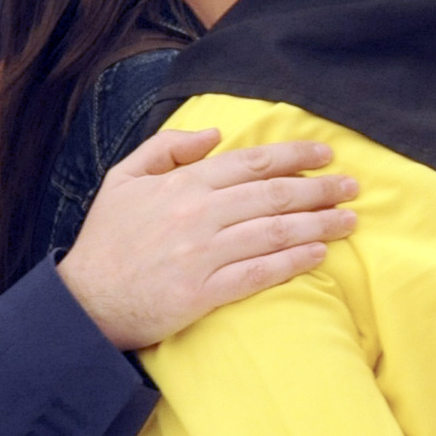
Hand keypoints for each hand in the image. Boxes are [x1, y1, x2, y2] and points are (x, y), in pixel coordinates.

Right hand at [57, 128, 358, 351]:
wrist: (81, 304)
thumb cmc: (107, 240)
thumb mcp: (124, 180)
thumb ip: (167, 147)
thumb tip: (215, 131)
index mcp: (184, 184)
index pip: (254, 162)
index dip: (297, 155)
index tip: (328, 153)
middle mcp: (198, 214)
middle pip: (276, 194)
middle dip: (322, 188)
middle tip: (353, 186)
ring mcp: (201, 254)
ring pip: (276, 231)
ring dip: (320, 224)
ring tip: (349, 220)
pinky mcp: (202, 293)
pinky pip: (259, 273)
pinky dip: (294, 262)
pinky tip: (319, 254)